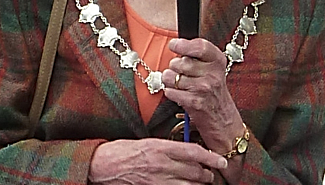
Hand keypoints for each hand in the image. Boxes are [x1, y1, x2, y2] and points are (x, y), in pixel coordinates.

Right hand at [88, 138, 226, 183]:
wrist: (103, 165)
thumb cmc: (122, 151)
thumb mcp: (146, 143)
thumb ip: (166, 147)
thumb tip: (185, 152)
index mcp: (160, 147)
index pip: (193, 152)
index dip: (211, 157)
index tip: (221, 161)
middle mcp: (162, 164)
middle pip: (195, 171)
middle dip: (207, 174)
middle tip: (210, 174)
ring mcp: (158, 179)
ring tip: (201, 183)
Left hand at [163, 38, 243, 151]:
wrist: (222, 119)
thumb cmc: (214, 91)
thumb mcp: (213, 69)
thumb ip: (198, 55)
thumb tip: (176, 44)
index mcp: (218, 61)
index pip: (200, 46)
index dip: (183, 45)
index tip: (174, 45)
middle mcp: (213, 74)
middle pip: (180, 61)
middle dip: (175, 66)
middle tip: (183, 73)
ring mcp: (203, 88)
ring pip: (172, 76)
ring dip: (171, 80)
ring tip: (182, 85)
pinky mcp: (194, 102)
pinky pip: (170, 90)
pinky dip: (171, 92)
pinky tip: (180, 94)